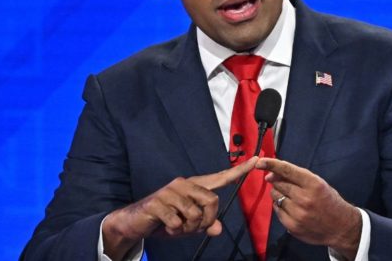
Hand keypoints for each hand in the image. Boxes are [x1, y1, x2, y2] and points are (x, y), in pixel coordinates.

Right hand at [102, 157, 257, 259]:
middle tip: (192, 228)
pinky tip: (166, 227)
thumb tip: (217, 229)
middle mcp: (183, 184)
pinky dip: (174, 231)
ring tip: (176, 227)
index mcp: (193, 186)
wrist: (134, 223)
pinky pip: (178, 223)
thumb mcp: (188, 226)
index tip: (256, 160)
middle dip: (206, 221)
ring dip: (188, 229)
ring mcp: (170, 192)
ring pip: (195, 215)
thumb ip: (204, 225)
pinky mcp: (158, 203)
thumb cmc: (164, 221)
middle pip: (212, 202)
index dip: (239, 170)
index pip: (220, 177)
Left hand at [257, 158, 361, 259]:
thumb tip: (270, 175)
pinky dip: (280, 206)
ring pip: (275, 197)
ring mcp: (297, 214)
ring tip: (292, 197)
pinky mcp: (292, 226)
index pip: (287, 170)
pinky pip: (277, 211)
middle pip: (278, 184)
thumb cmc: (328, 200)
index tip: (259, 162)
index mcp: (313, 184)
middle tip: (286, 184)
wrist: (341, 227)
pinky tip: (291, 208)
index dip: (272, 164)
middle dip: (277, 181)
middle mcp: (304, 198)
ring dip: (278, 194)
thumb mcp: (318, 183)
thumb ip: (296, 177)